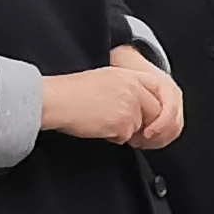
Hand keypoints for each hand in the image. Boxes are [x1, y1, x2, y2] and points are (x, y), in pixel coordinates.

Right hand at [37, 54, 182, 148]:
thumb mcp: (104, 78)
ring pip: (139, 126)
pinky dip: (114, 137)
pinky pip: (125, 137)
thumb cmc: (71, 91)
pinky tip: (98, 127)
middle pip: (154, 111)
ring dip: (125, 130)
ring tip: (102, 122)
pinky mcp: (123, 123)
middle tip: (123, 125)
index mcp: (128, 75)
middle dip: (142, 122)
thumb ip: (125, 87)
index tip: (147, 115)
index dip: (153, 106)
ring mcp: (129, 106)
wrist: (56, 100)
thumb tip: (135, 104)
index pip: (157, 90)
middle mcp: (132, 89)